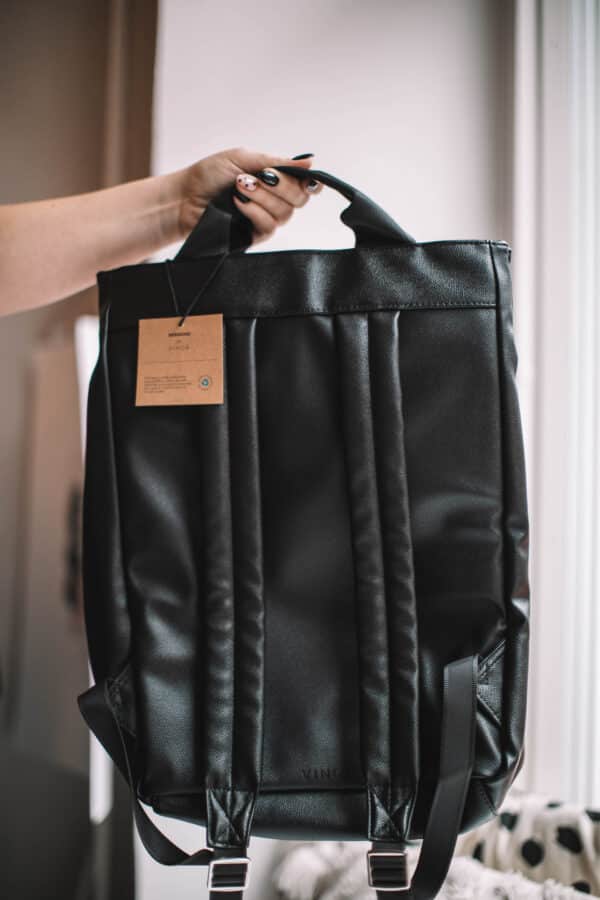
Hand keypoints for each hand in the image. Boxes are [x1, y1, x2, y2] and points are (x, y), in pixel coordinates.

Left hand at [174, 147, 322, 244]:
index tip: (306, 179)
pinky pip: (269, 227)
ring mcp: (266, 219)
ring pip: (285, 213)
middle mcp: (275, 201)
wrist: (185, 198)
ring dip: (263, 197)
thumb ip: (277, 162)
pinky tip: (239, 203)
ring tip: (239, 187)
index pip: (306, 185)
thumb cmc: (210, 175)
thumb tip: (311, 163)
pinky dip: (255, 212)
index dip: (311, 183)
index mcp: (275, 180)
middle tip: (257, 177)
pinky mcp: (255, 236)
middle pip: (300, 199)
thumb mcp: (244, 159)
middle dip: (281, 186)